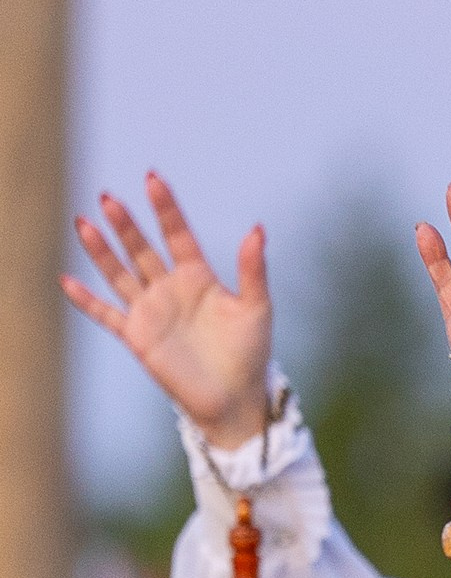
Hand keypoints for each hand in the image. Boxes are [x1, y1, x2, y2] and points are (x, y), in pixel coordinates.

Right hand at [62, 173, 274, 445]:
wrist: (235, 398)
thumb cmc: (250, 352)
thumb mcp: (256, 307)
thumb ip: (252, 269)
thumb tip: (258, 228)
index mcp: (198, 276)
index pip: (177, 233)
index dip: (165, 208)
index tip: (152, 178)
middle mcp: (170, 288)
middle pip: (142, 249)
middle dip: (125, 224)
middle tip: (108, 197)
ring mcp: (150, 311)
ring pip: (120, 273)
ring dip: (101, 251)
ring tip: (84, 223)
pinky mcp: (136, 336)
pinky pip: (105, 314)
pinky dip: (85, 299)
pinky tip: (66, 280)